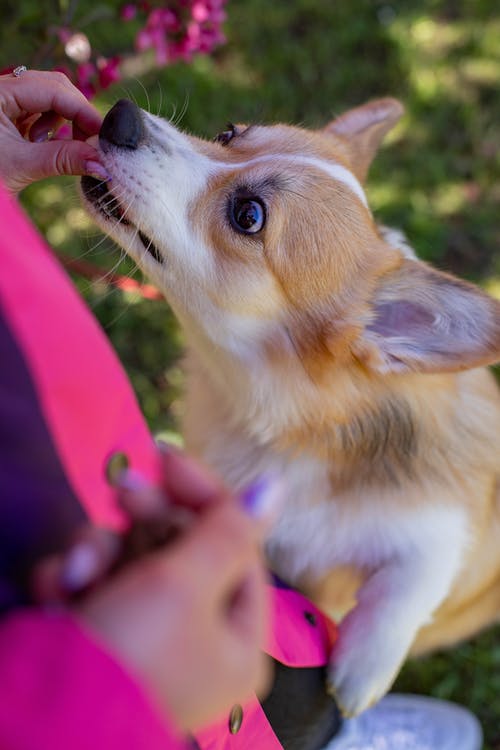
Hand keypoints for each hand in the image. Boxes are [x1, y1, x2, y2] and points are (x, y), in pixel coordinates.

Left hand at [0, 69, 105, 193]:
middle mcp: (2, 90)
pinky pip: (38, 112)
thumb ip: (64, 160)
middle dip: (77, 115)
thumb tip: (103, 165)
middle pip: (54, 88)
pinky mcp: (7, 116)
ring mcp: (4, 101)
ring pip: (49, 99)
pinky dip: (50, 128)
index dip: (83, 112)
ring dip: (65, 121)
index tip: (104, 138)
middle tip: (94, 145)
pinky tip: (43, 145)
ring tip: (66, 148)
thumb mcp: (22, 167)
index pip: (54, 89)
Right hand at [33, 447, 273, 731]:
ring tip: (78, 569)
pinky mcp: (105, 642)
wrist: (40, 719)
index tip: (167, 458)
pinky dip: (79, 581)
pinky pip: (102, 590)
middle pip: (184, 552)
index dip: (206, 497)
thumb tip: (275, 486)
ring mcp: (152, 643)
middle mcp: (200, 643)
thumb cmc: (131, 649)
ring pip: (136, 563)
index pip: (237, 546)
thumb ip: (227, 528)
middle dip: (146, 520)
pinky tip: (59, 587)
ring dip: (102, 552)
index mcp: (238, 639)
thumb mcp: (184, 582)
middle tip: (121, 489)